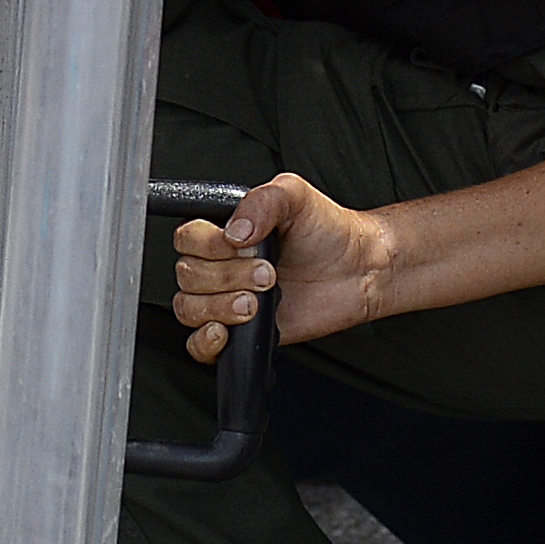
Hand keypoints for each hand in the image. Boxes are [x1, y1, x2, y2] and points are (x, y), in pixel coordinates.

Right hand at [171, 172, 397, 362]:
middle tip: (267, 274)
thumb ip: (262, 201)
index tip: (242, 245)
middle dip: (228, 277)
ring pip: (189, 308)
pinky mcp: (238, 332)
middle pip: (187, 275)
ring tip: (256, 302)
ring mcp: (226, 299)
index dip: (209, 245)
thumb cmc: (327, 231)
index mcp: (224, 230)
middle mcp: (220, 264)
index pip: (186, 239)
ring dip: (221, 307)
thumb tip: (234, 230)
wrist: (357, 270)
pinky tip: (227, 330)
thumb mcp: (295, 196)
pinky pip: (197, 346)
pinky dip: (205, 341)